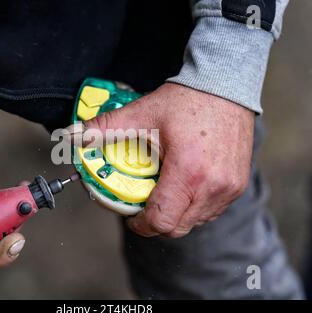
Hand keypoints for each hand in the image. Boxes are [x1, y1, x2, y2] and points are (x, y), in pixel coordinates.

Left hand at [78, 83, 253, 237]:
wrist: (227, 85)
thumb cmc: (189, 99)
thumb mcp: (142, 113)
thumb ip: (105, 128)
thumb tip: (73, 134)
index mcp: (188, 172)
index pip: (161, 220)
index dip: (140, 224)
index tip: (132, 216)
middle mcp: (213, 186)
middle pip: (177, 227)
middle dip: (156, 221)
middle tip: (145, 203)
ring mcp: (229, 188)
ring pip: (195, 221)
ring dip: (176, 214)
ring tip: (166, 190)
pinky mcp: (238, 184)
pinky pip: (212, 210)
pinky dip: (195, 206)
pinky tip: (186, 185)